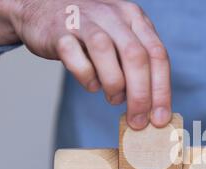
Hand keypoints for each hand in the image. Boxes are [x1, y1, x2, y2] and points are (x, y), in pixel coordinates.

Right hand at [0, 0, 170, 129]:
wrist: (43, 9)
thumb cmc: (91, 34)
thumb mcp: (122, 41)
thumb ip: (139, 67)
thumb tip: (152, 109)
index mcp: (135, 18)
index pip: (158, 55)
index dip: (162, 90)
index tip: (160, 118)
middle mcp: (113, 15)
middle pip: (136, 56)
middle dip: (141, 95)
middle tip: (138, 121)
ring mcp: (85, 20)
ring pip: (105, 52)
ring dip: (114, 84)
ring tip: (114, 99)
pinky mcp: (59, 31)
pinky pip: (74, 57)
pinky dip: (86, 76)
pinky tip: (91, 83)